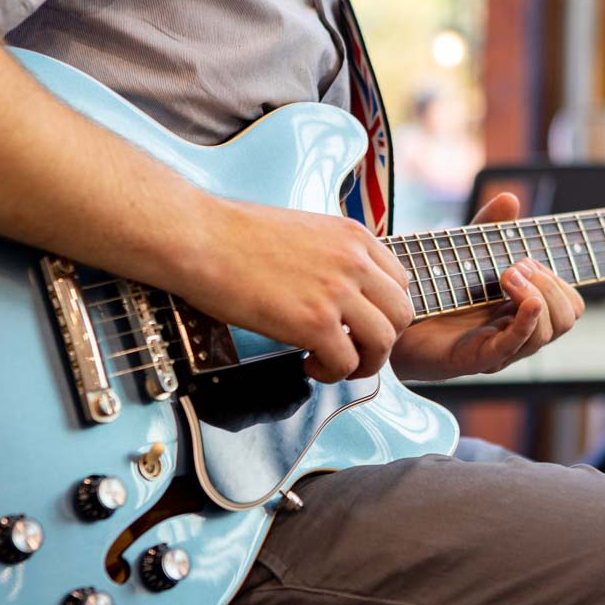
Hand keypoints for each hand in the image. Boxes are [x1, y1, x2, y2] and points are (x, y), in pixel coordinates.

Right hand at [179, 200, 413, 382]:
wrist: (201, 238)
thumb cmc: (237, 235)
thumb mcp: (304, 231)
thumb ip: (333, 255)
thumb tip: (339, 289)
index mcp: (353, 236)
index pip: (400, 281)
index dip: (385, 310)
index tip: (363, 324)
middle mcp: (354, 261)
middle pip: (403, 314)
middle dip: (383, 340)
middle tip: (355, 350)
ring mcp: (337, 291)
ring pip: (384, 342)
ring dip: (364, 362)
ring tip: (334, 363)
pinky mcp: (314, 322)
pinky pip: (347, 363)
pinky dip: (332, 373)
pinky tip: (308, 364)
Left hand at [389, 193, 584, 379]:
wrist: (393, 321)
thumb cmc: (432, 292)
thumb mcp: (465, 254)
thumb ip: (488, 229)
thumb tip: (510, 198)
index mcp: (521, 311)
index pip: (569, 303)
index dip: (557, 280)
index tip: (524, 260)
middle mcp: (516, 333)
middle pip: (567, 319)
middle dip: (549, 285)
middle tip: (514, 268)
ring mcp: (500, 349)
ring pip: (547, 333)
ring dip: (537, 297)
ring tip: (507, 276)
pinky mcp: (479, 358)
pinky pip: (516, 345)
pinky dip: (528, 322)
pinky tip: (527, 301)